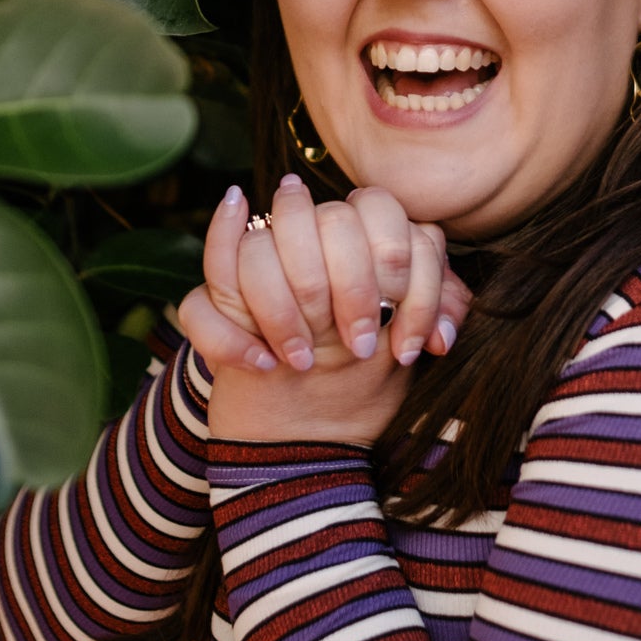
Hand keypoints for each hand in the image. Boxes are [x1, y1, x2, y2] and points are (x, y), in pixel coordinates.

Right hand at [179, 176, 472, 444]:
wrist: (301, 432)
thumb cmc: (359, 378)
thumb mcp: (403, 344)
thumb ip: (435, 316)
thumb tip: (442, 337)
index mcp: (353, 237)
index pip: (380, 208)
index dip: (399, 266)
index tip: (405, 344)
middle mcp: (302, 239)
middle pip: (329, 220)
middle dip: (354, 288)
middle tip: (362, 346)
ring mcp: (252, 269)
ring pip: (258, 248)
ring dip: (285, 310)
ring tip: (305, 362)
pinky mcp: (211, 309)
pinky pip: (198, 303)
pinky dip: (229, 335)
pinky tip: (262, 364)